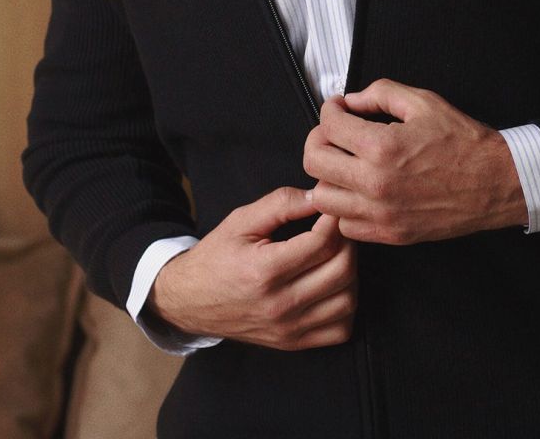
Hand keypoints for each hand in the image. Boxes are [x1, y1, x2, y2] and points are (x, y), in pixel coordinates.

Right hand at [147, 187, 356, 349]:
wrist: (189, 301)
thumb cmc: (216, 256)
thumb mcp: (241, 220)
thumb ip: (281, 203)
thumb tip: (319, 195)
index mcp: (265, 271)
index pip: (322, 243)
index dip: (334, 220)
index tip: (331, 209)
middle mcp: (279, 304)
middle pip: (341, 271)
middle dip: (347, 242)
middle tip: (337, 229)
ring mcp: (287, 329)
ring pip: (346, 301)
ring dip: (351, 273)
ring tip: (335, 255)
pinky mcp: (292, 343)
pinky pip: (340, 330)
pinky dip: (346, 305)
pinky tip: (332, 285)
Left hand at [304, 79, 527, 244]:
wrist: (495, 183)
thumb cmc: (463, 142)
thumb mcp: (423, 102)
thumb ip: (380, 93)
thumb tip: (351, 100)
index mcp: (382, 147)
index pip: (328, 126)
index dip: (329, 110)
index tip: (338, 108)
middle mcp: (375, 184)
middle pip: (314, 162)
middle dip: (320, 140)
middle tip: (334, 133)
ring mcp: (380, 214)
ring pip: (322, 198)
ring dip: (329, 176)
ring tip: (346, 163)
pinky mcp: (389, 235)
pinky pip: (345, 225)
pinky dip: (344, 208)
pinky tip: (360, 190)